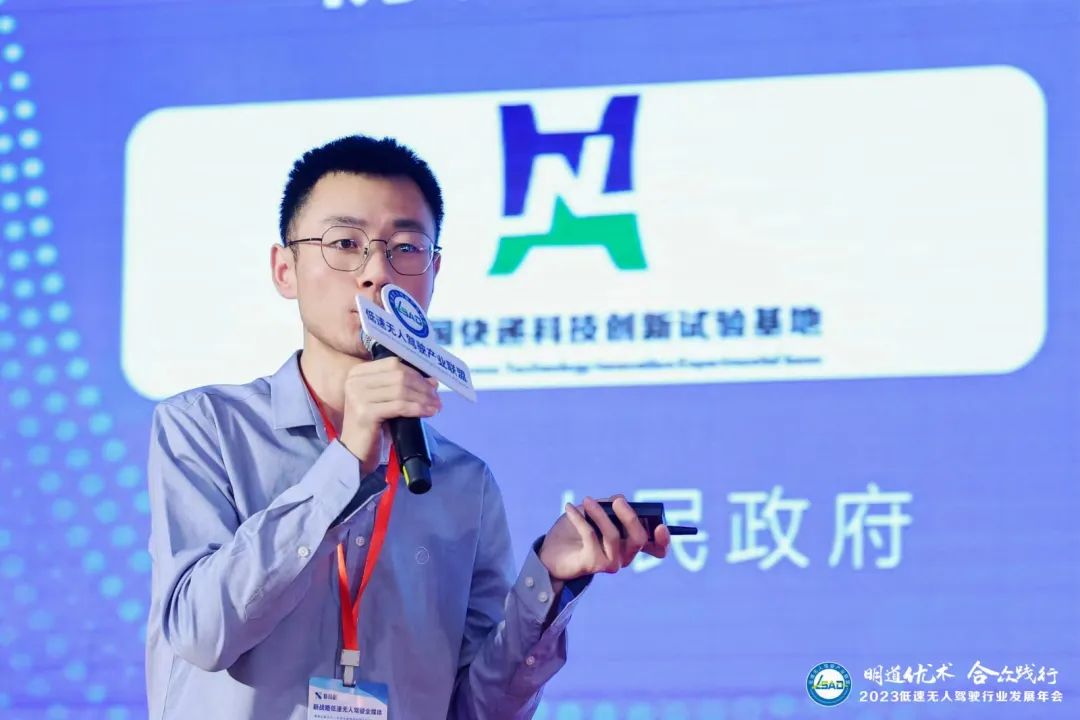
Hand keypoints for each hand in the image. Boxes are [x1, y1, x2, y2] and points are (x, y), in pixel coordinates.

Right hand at [338, 357, 439, 473]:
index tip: (432, 384)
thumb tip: (433, 381)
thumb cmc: (372, 426)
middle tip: (437, 398)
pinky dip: (417, 408)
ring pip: (401, 390)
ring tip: (436, 406)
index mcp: (358, 373)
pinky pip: (399, 406)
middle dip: (422, 386)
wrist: (355, 452)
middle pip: (399, 376)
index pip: (393, 364)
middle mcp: (355, 381)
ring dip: (423, 398)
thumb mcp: (387, 401)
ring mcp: (358, 396)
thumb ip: (404, 387)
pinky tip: (428, 413)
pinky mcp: (365, 412)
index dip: (416, 373)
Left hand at [538, 495, 671, 586]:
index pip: (656, 547)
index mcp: (630, 543)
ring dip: (600, 514)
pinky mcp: (593, 565)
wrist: (550, 553)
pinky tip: (569, 508)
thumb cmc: (575, 531)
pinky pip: (590, 536)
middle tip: (617, 501)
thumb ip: (609, 506)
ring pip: (613, 536)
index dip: (663, 540)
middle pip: (638, 539)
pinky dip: (579, 518)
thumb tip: (620, 499)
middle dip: (630, 517)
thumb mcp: (593, 512)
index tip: (660, 526)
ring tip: (587, 501)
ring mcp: (610, 563)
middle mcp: (624, 556)